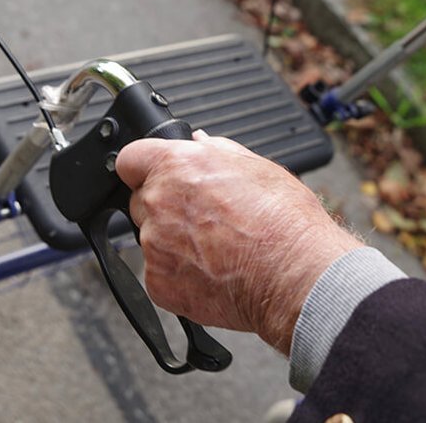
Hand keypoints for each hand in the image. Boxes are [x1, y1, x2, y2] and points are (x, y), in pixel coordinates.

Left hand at [116, 131, 360, 354]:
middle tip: (205, 219)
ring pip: (152, 240)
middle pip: (142, 201)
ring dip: (173, 243)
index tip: (157, 176)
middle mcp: (158, 202)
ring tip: (217, 249)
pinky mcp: (158, 283)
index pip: (131, 158)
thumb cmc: (284, 221)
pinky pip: (160, 274)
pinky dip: (180, 275)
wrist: (295, 274)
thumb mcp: (258, 167)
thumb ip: (218, 151)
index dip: (145, 167)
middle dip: (165, 207)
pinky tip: (213, 272)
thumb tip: (200, 142)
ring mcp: (154, 245)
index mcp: (177, 166)